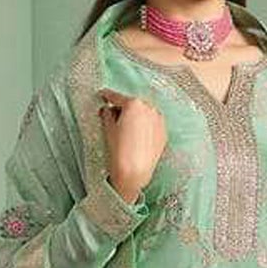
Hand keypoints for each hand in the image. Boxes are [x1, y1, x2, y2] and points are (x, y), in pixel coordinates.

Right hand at [96, 89, 165, 203]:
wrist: (135, 171)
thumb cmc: (120, 150)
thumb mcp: (108, 128)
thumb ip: (107, 113)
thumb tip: (107, 109)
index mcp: (133, 104)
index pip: (116, 97)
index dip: (107, 96)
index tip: (103, 96)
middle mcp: (149, 108)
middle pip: (132, 104)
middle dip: (123, 109)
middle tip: (114, 118)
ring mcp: (158, 120)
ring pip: (144, 113)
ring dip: (136, 117)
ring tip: (127, 130)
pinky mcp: (163, 133)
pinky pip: (152, 124)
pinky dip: (145, 126)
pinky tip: (137, 137)